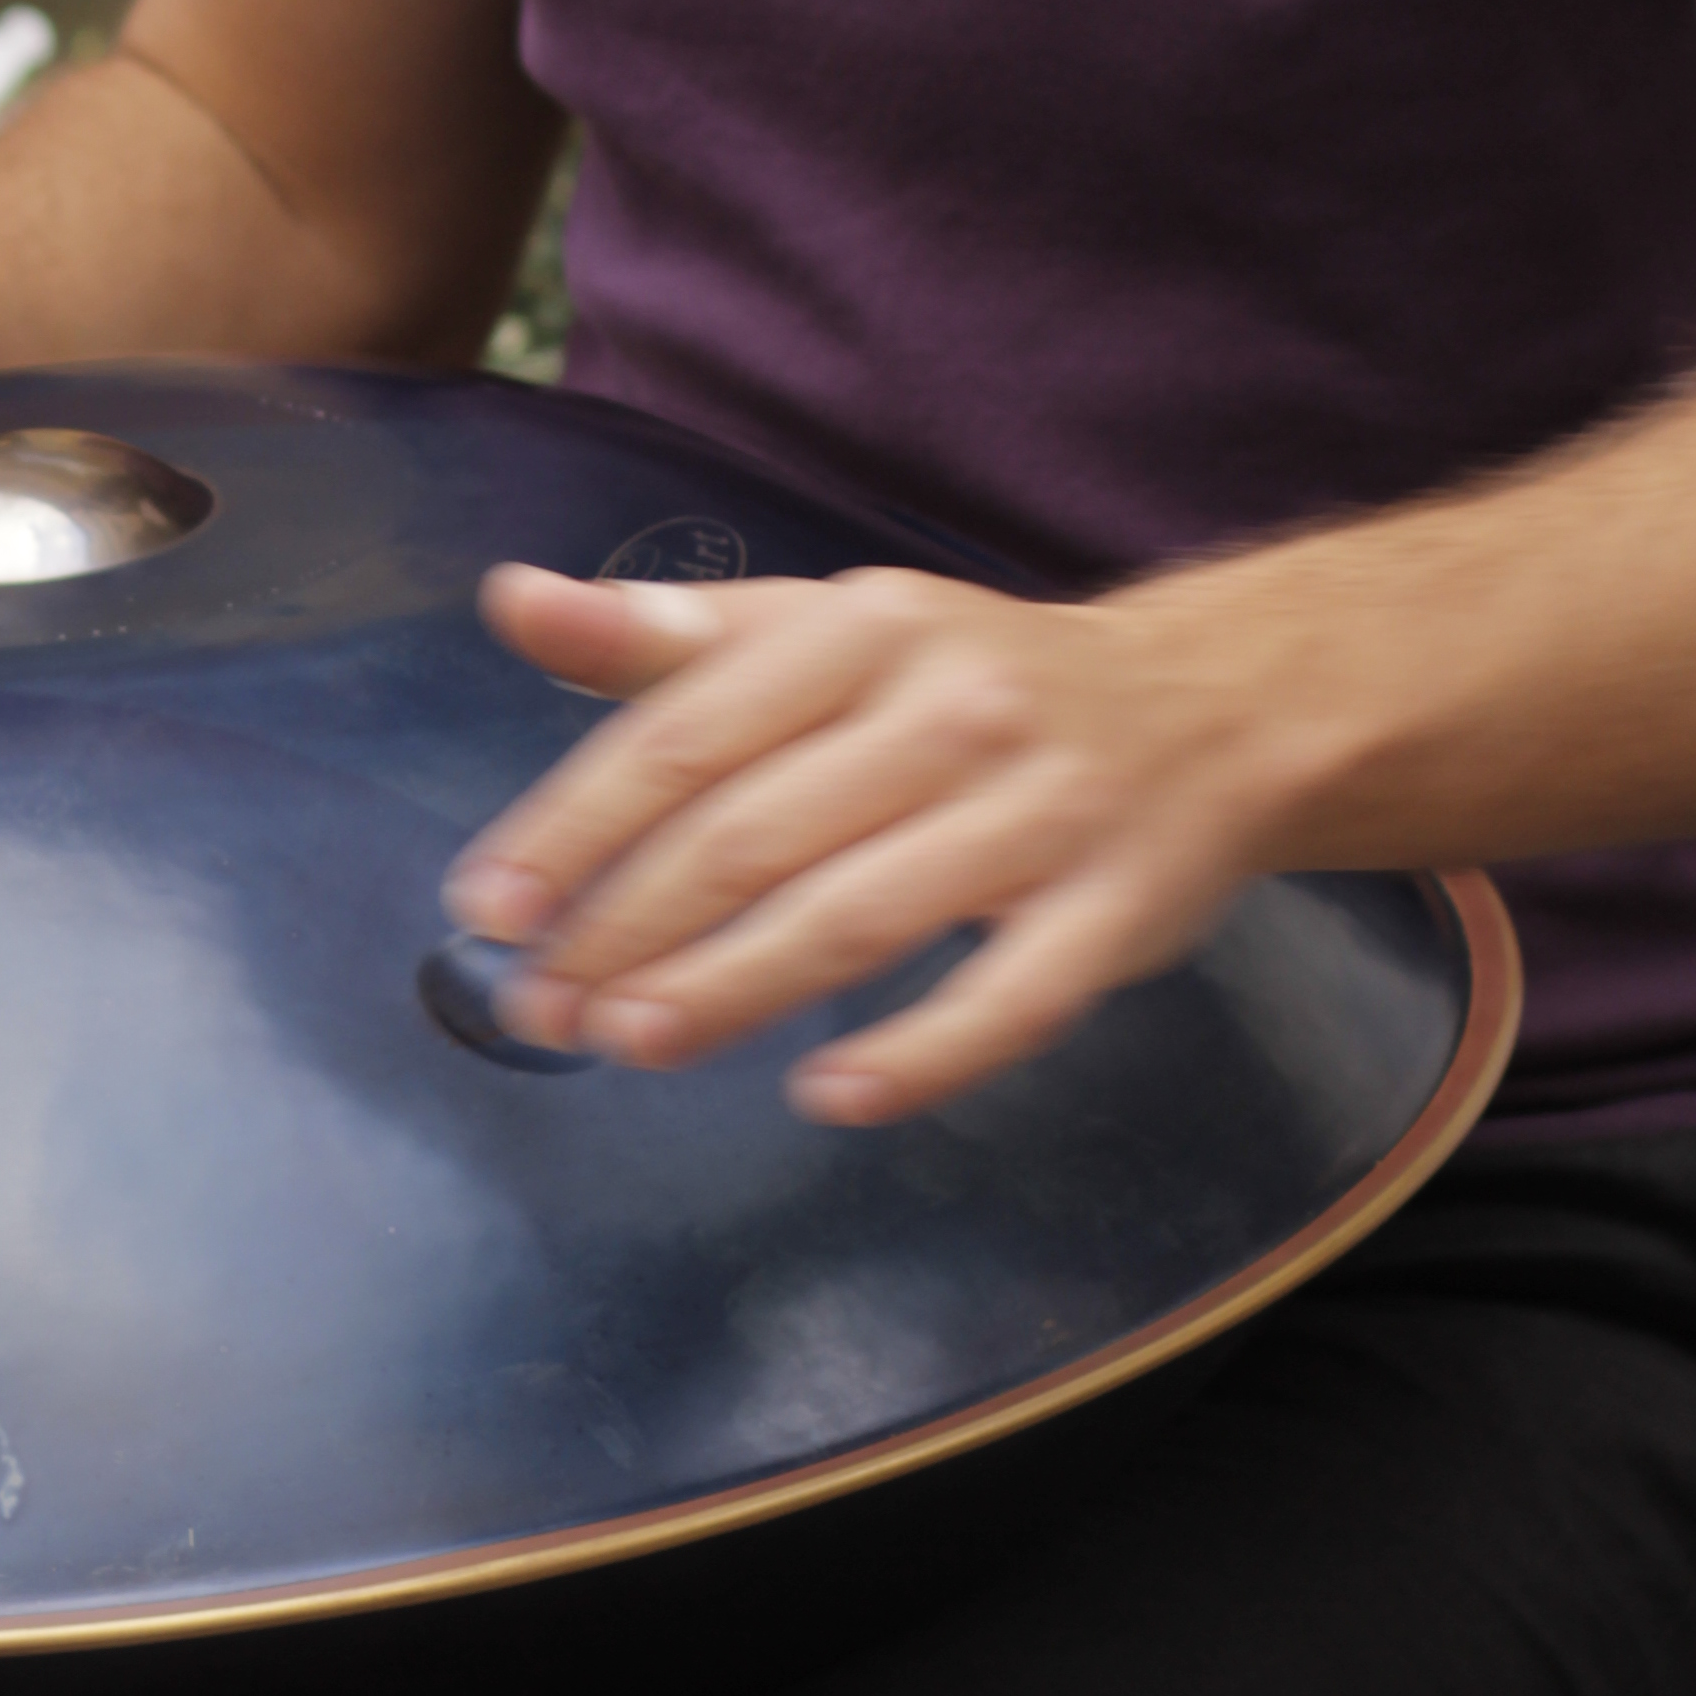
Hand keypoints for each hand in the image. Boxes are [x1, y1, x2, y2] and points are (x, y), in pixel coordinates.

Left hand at [446, 559, 1298, 1123]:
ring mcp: (1041, 813)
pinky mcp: (1115, 913)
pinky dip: (918, 1054)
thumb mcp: (827, 627)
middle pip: (759, 832)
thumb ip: (670, 636)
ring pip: (860, 916)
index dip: (579, 822)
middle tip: (535, 1005)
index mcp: (865, 627)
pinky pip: (1011, 1001)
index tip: (487, 902)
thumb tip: (512, 602)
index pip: (691, 730)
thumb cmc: (967, 677)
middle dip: (630, 925)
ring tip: (628, 1044)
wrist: (1208, 704)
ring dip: (732, 987)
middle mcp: (951, 709)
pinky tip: (826, 1093)